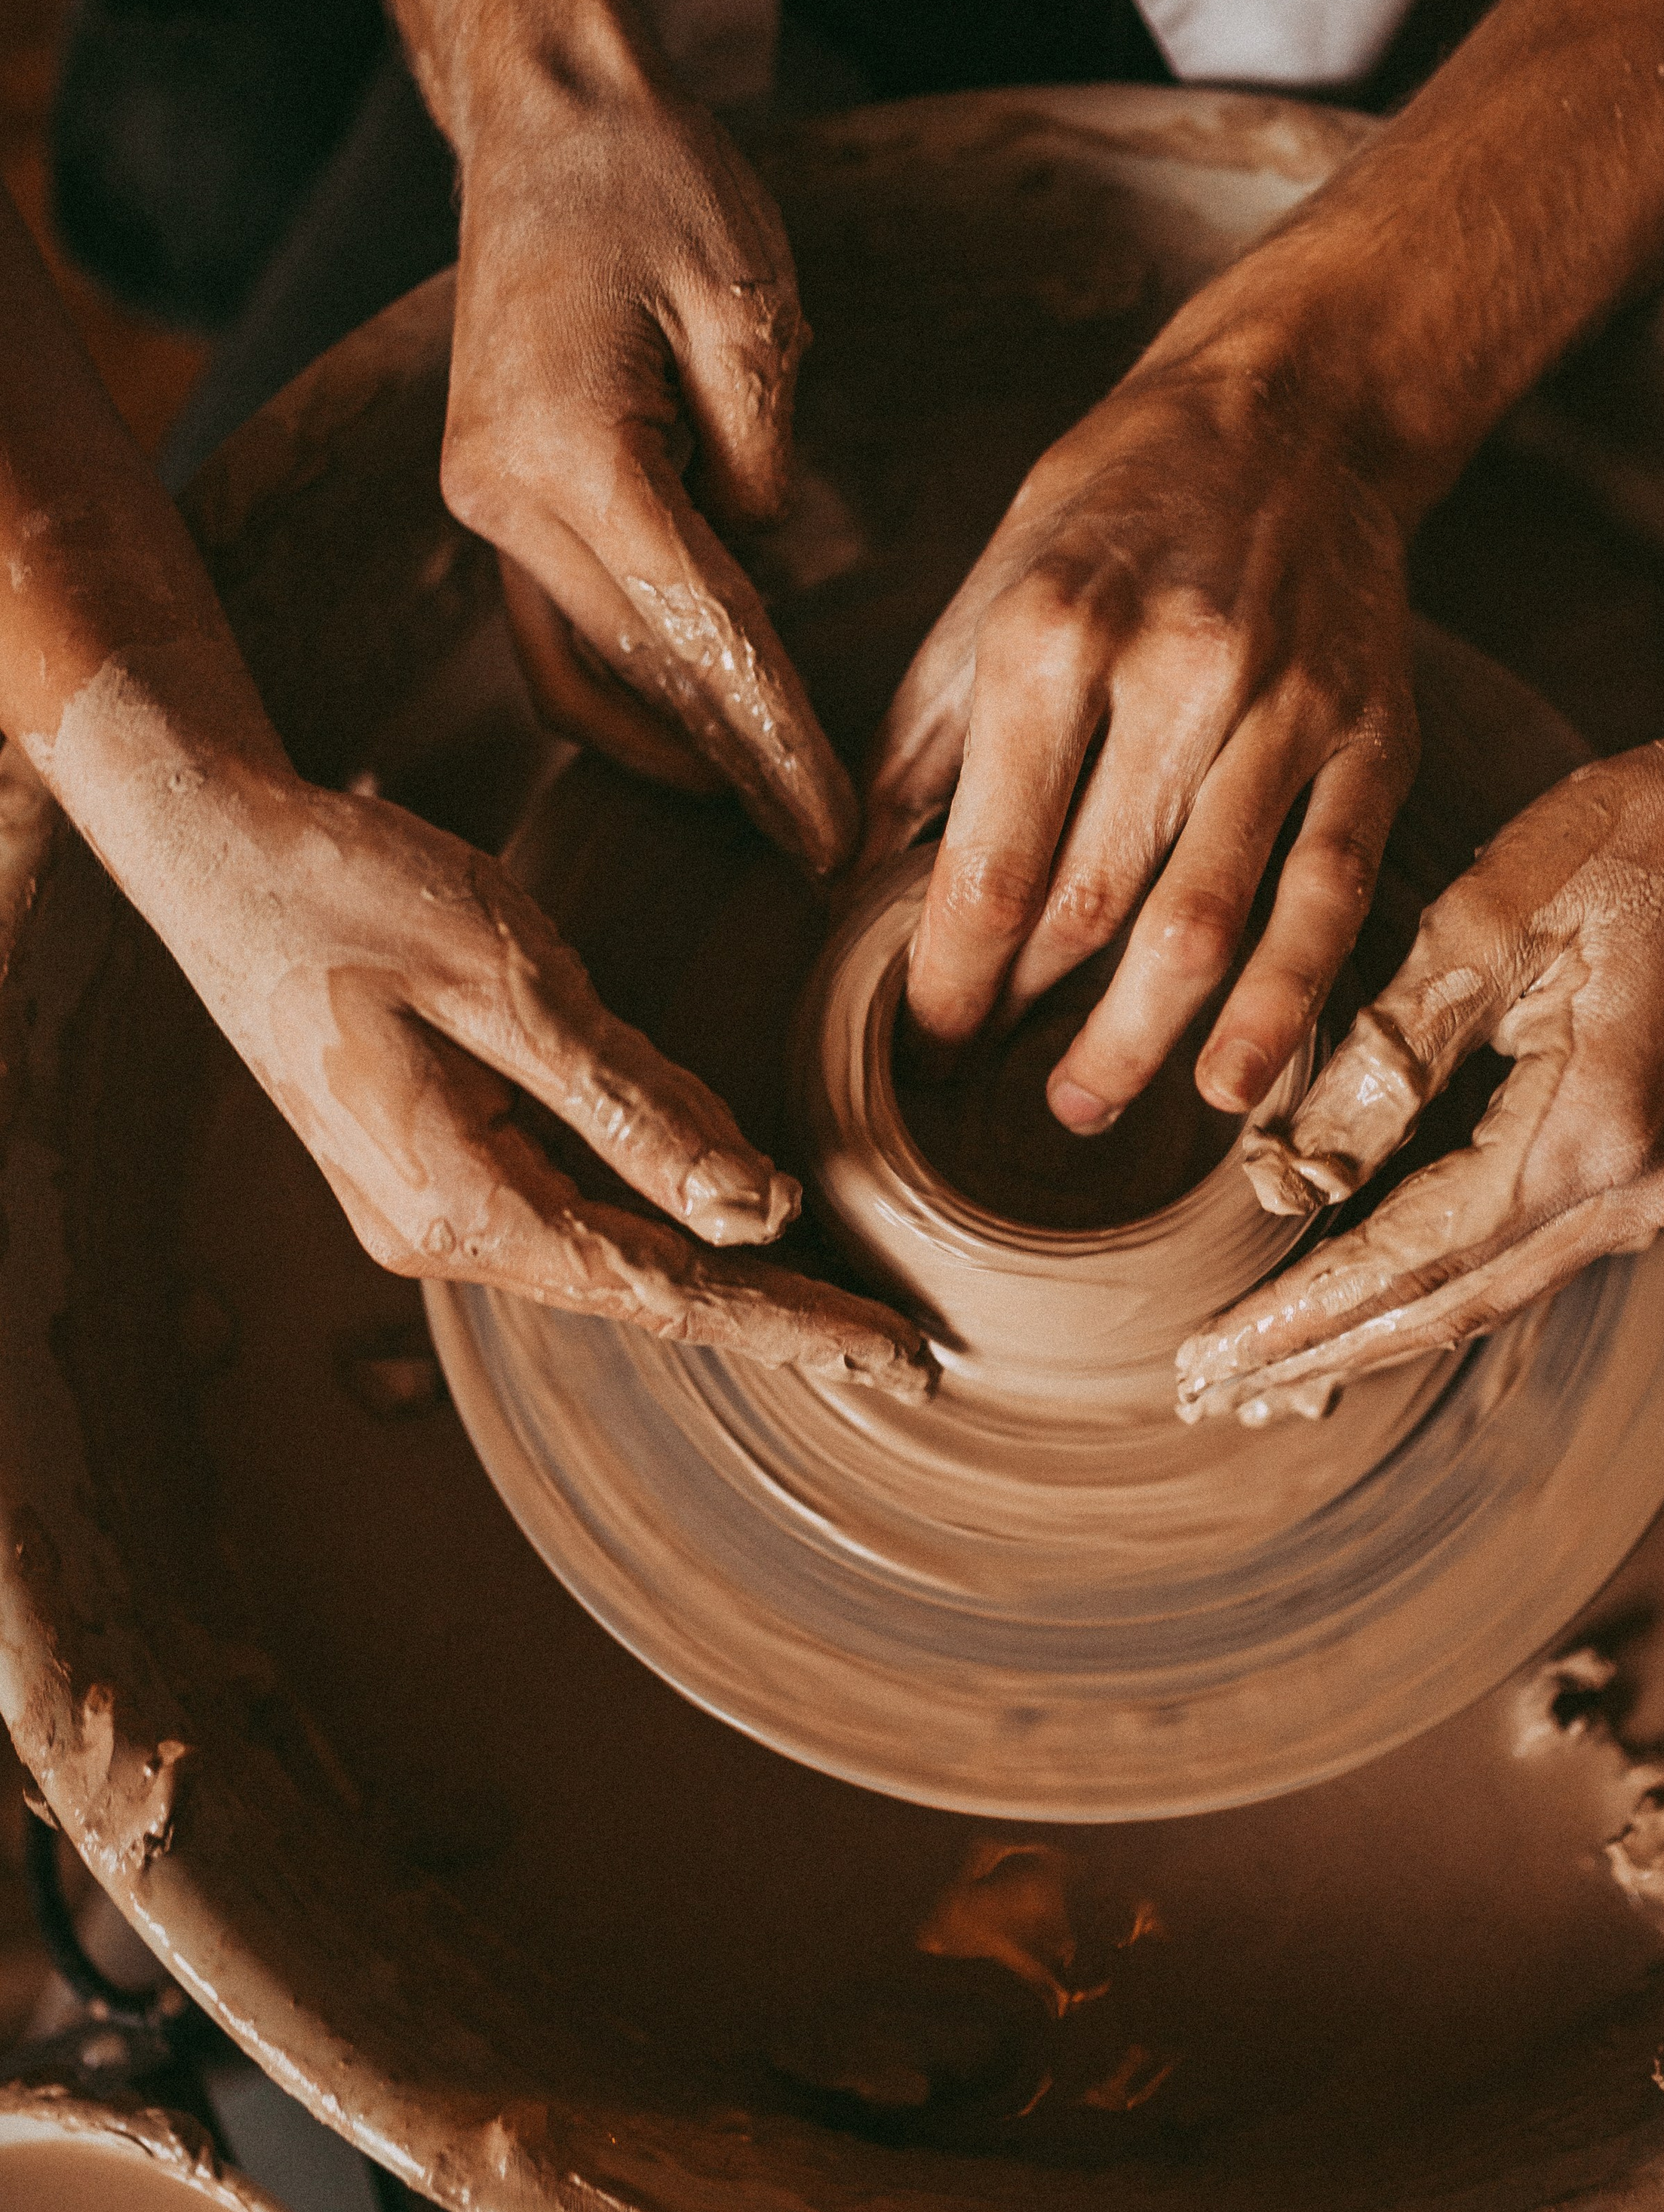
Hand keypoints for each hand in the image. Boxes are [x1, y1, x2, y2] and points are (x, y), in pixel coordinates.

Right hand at [166, 768, 929, 1390]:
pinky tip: (718, 1232)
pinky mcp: (420, 1164)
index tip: (900, 1361)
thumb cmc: (354, 888)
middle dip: (772, 1323)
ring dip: (717, 1286)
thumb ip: (634, 1100)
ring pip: (600, 1257)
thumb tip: (756, 1207)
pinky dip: (651, 1229)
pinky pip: (560, 1213)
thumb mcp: (511, 978)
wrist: (211, 849)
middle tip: (904, 1362)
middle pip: (638, 1294)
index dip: (790, 1326)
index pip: (662, 1290)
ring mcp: (418, 1206)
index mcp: (459, 1198)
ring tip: (837, 1317)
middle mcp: (434, 1232)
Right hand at [443, 73, 856, 874]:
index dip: (773, 741)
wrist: (547, 109)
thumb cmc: (661, 183)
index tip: (832, 828)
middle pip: (634, 673)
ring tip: (762, 797)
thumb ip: (759, 461)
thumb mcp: (753, 312)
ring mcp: (481, 497)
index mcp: (575, 450)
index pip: (699, 635)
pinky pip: (552, 625)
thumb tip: (755, 563)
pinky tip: (696, 718)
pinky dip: (624, 682)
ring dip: (665, 745)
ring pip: (576, 670)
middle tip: (819, 842)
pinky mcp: (488, 490)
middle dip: (731, 765)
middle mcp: (504, 492)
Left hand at [863, 290, 1420, 1134]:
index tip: (922, 1039)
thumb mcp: (989, 586)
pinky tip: (1231, 1082)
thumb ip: (924, 736)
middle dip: (1026, 1020)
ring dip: (1136, 1043)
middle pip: (1089, 909)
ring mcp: (1285, 713)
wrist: (1297, 415)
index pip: (992, 863)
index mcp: (1053, 636)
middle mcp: (1174, 676)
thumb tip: (856, 874)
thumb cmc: (1115, 504)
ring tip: (1085, 1104)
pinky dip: (1281, 1008)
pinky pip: (1325, 900)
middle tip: (987, 1085)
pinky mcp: (1371, 740)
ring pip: (1203, 925)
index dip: (950, 979)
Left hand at [1176, 721, 1663, 1420]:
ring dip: (1381, 1332)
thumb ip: (1392, 1053)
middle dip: (1328, 1352)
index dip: (1306, 1313)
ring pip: (1497, 1289)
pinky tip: (1374, 1299)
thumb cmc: (1631, 838)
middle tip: (1212, 1392)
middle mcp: (1641, 1188)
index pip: (1418, 1260)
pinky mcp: (1663, 1161)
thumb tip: (1292, 1175)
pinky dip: (1444, 1282)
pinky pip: (1533, 1249)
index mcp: (1595, 1131)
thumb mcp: (1486, 919)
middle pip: (1457, 1306)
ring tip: (1271, 1367)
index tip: (1208, 1357)